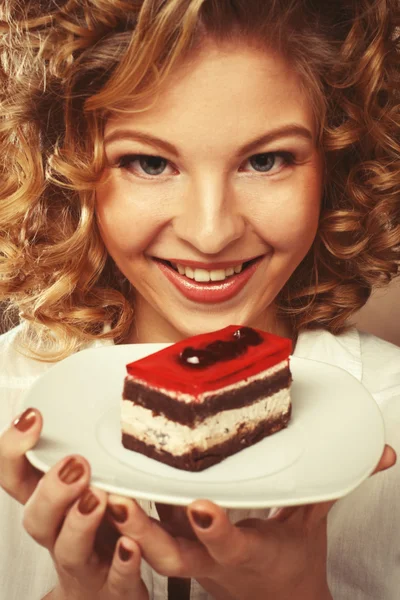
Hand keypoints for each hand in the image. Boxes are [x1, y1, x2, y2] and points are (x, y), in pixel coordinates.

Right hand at [0, 409, 147, 598]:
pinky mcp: (114, 589)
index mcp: (50, 505)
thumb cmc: (99, 533)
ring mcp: (84, 564)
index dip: (14, 451)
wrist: (108, 595)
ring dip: (80, 522)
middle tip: (75, 464)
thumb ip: (91, 453)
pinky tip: (130, 545)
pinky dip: (122, 563)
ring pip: (68, 549)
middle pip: (36, 517)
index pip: (16, 478)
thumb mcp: (87, 488)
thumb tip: (106, 395)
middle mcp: (59, 534)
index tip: (33, 418)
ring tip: (98, 497)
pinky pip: (115, 581)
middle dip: (51, 489)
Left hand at [106, 445, 394, 599]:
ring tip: (98, 491)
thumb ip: (332, 485)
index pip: (229, 544)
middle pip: (170, 554)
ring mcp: (187, 559)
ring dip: (122, 524)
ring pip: (147, 548)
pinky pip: (145, 533)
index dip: (215, 528)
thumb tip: (378, 455)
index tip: (201, 507)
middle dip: (142, 532)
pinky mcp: (174, 548)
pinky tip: (105, 483)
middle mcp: (210, 561)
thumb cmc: (290, 560)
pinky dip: (125, 516)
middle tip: (115, 500)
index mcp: (248, 555)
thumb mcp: (312, 523)